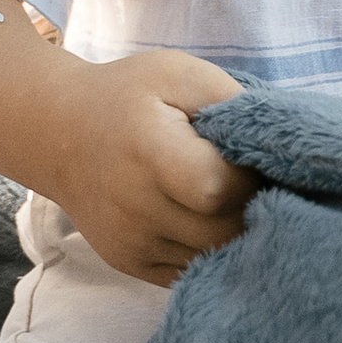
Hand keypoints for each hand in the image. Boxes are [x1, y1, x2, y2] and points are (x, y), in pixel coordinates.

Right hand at [36, 49, 258, 284]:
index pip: (218, 189)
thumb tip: (283, 146)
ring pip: (212, 257)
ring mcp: (130, 243)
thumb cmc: (128, 96)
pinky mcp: (130, 263)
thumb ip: (233, 104)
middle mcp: (133, 208)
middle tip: (255, 180)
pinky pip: (191, 269)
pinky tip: (209, 217)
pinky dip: (211, 248)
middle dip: (253, 209)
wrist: (58, 132)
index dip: (248, 177)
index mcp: (147, 153)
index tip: (252, 157)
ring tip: (232, 197)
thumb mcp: (180, 73)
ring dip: (235, 232)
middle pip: (221, 231)